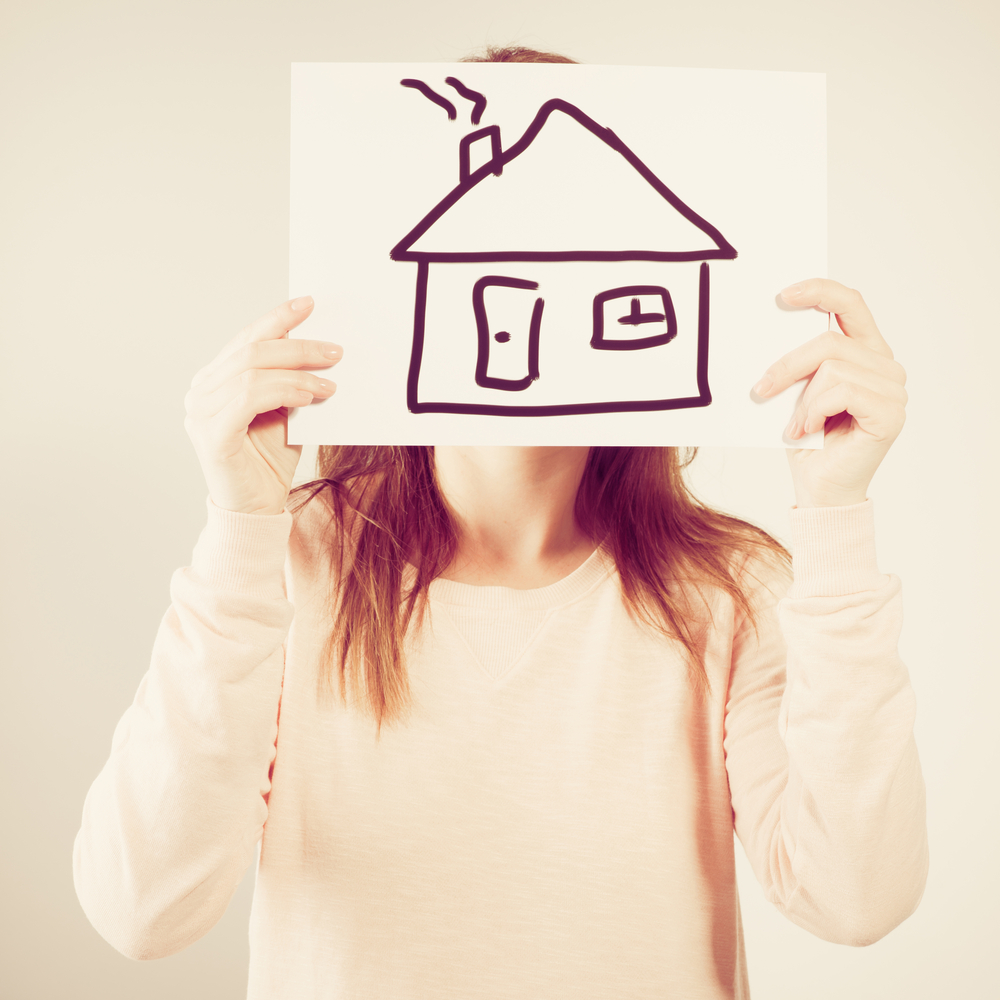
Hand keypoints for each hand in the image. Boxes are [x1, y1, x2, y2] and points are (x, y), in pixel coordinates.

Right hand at [183, 296, 340, 514]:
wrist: (257, 510)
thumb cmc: (270, 462)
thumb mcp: (285, 412)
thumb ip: (291, 383)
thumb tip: (321, 350)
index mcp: (215, 381)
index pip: (247, 339)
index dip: (277, 319)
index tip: (309, 303)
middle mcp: (201, 392)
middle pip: (252, 352)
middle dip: (298, 346)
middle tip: (335, 351)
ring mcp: (201, 413)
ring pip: (252, 372)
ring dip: (297, 372)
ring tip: (329, 382)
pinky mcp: (212, 435)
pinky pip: (249, 398)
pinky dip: (283, 391)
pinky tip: (308, 396)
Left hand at [752, 279, 906, 507]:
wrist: (818, 487)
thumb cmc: (807, 440)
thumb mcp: (797, 390)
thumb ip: (800, 361)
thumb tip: (773, 330)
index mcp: (865, 352)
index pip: (851, 305)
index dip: (821, 291)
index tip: (785, 294)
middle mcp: (885, 366)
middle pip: (830, 341)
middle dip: (788, 366)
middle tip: (761, 389)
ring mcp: (893, 390)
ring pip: (832, 367)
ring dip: (802, 401)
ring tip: (796, 426)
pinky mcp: (890, 413)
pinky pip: (841, 391)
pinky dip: (814, 411)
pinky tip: (808, 431)